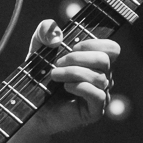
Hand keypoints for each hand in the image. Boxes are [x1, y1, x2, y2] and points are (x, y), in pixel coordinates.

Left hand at [28, 19, 119, 134]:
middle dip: (77, 58)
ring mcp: (101, 95)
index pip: (112, 48)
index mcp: (95, 62)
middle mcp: (103, 78)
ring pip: (100, 77)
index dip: (94, 43)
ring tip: (54, 76)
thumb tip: (56, 31)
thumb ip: (44, 32)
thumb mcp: (38, 49)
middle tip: (57, 63)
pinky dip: (80, 87)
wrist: (30, 105)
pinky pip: (98, 95)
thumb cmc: (39, 78)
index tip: (72, 46)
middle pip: (104, 60)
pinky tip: (65, 88)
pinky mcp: (96, 111)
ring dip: (72, 72)